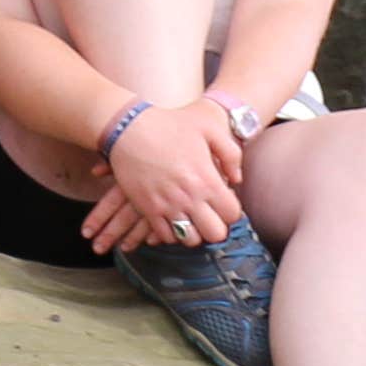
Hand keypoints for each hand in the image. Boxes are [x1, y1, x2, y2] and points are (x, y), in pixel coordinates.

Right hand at [83, 100, 247, 257]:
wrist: (130, 128)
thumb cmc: (171, 125)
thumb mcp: (209, 128)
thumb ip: (231, 154)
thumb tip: (236, 180)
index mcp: (207, 180)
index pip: (232, 214)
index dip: (231, 210)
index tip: (223, 202)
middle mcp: (189, 198)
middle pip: (215, 234)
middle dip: (216, 227)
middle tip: (210, 215)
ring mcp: (168, 206)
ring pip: (191, 240)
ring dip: (195, 232)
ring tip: (192, 218)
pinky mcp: (148, 209)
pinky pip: (165, 236)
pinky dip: (172, 232)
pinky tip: (173, 218)